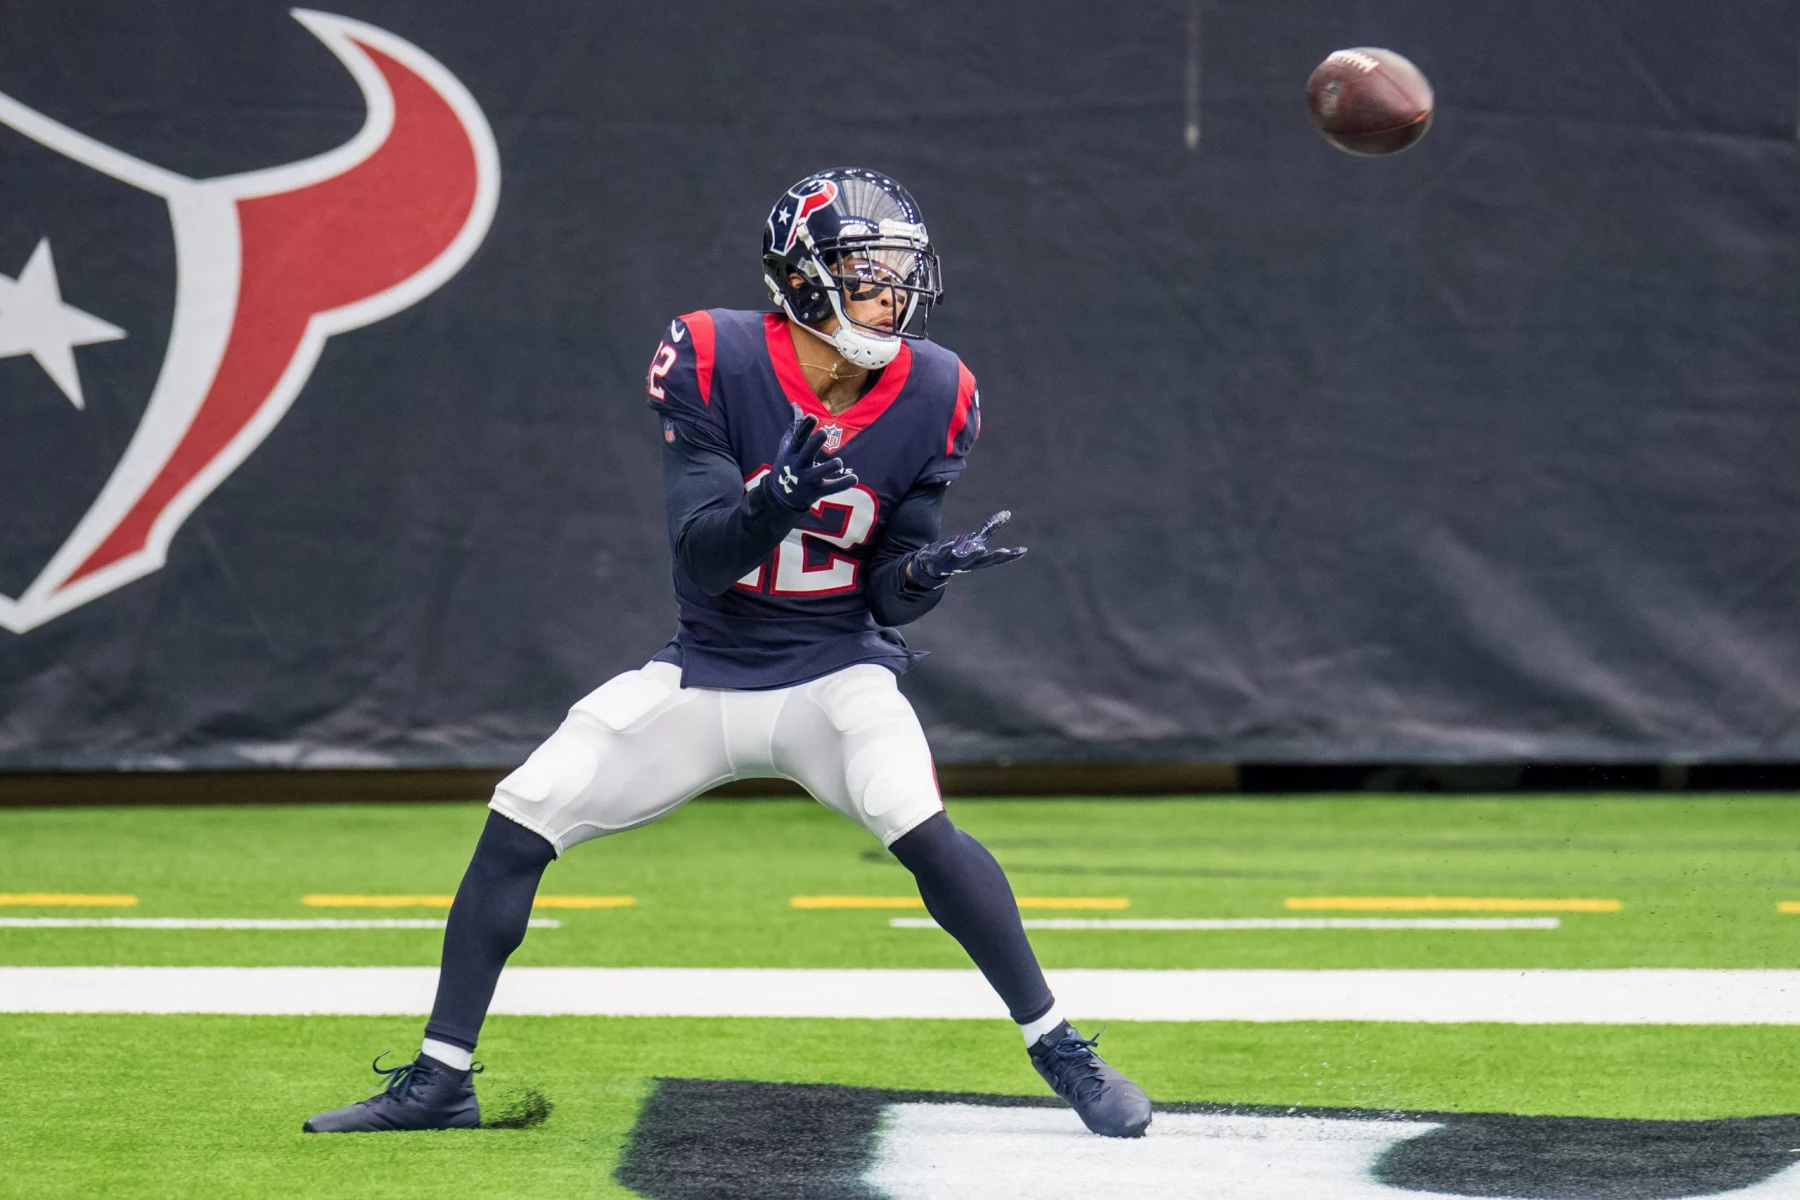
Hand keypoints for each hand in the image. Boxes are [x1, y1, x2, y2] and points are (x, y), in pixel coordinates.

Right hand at [767, 415, 857, 512]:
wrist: (782, 495)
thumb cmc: (788, 463)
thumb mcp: (787, 446)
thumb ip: (795, 426)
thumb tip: (795, 404)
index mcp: (792, 452)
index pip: (798, 439)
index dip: (805, 428)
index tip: (812, 417)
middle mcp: (799, 465)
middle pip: (806, 454)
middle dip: (814, 444)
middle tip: (824, 432)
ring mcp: (808, 479)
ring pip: (819, 473)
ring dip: (829, 467)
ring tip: (838, 462)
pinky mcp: (818, 491)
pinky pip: (831, 488)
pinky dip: (843, 484)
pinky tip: (854, 478)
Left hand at [908, 510, 1026, 586]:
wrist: (932, 565)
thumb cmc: (958, 552)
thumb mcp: (976, 540)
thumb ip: (990, 529)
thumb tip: (1008, 513)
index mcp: (978, 558)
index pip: (997, 558)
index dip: (1010, 555)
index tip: (1023, 550)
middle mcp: (968, 562)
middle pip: (983, 560)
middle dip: (994, 556)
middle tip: (1004, 551)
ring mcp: (953, 562)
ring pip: (963, 561)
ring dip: (972, 556)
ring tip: (979, 550)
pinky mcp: (938, 557)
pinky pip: (941, 554)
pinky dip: (944, 550)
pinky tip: (948, 544)